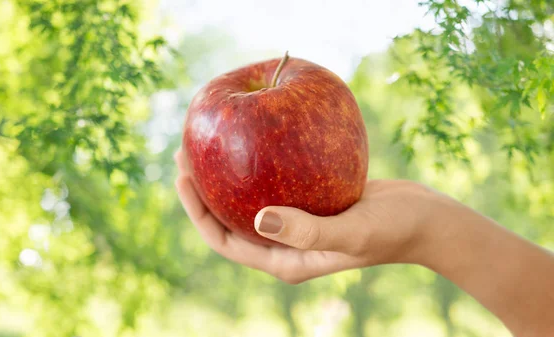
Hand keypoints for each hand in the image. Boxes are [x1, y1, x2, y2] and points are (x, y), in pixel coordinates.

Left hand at [174, 150, 452, 282]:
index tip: (182, 176)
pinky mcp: (312, 202)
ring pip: (249, 197)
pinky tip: (256, 136)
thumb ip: (307, 230)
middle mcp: (286, 244)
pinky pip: (276, 182)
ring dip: (228, 173)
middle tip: (186, 151)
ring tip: (212, 140)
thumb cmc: (394, 231)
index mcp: (285, 259)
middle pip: (229, 216)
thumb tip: (258, 217)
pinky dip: (260, 164)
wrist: (426, 219)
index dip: (197, 212)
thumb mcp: (351, 231)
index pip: (225, 240)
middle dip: (204, 188)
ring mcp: (297, 223)